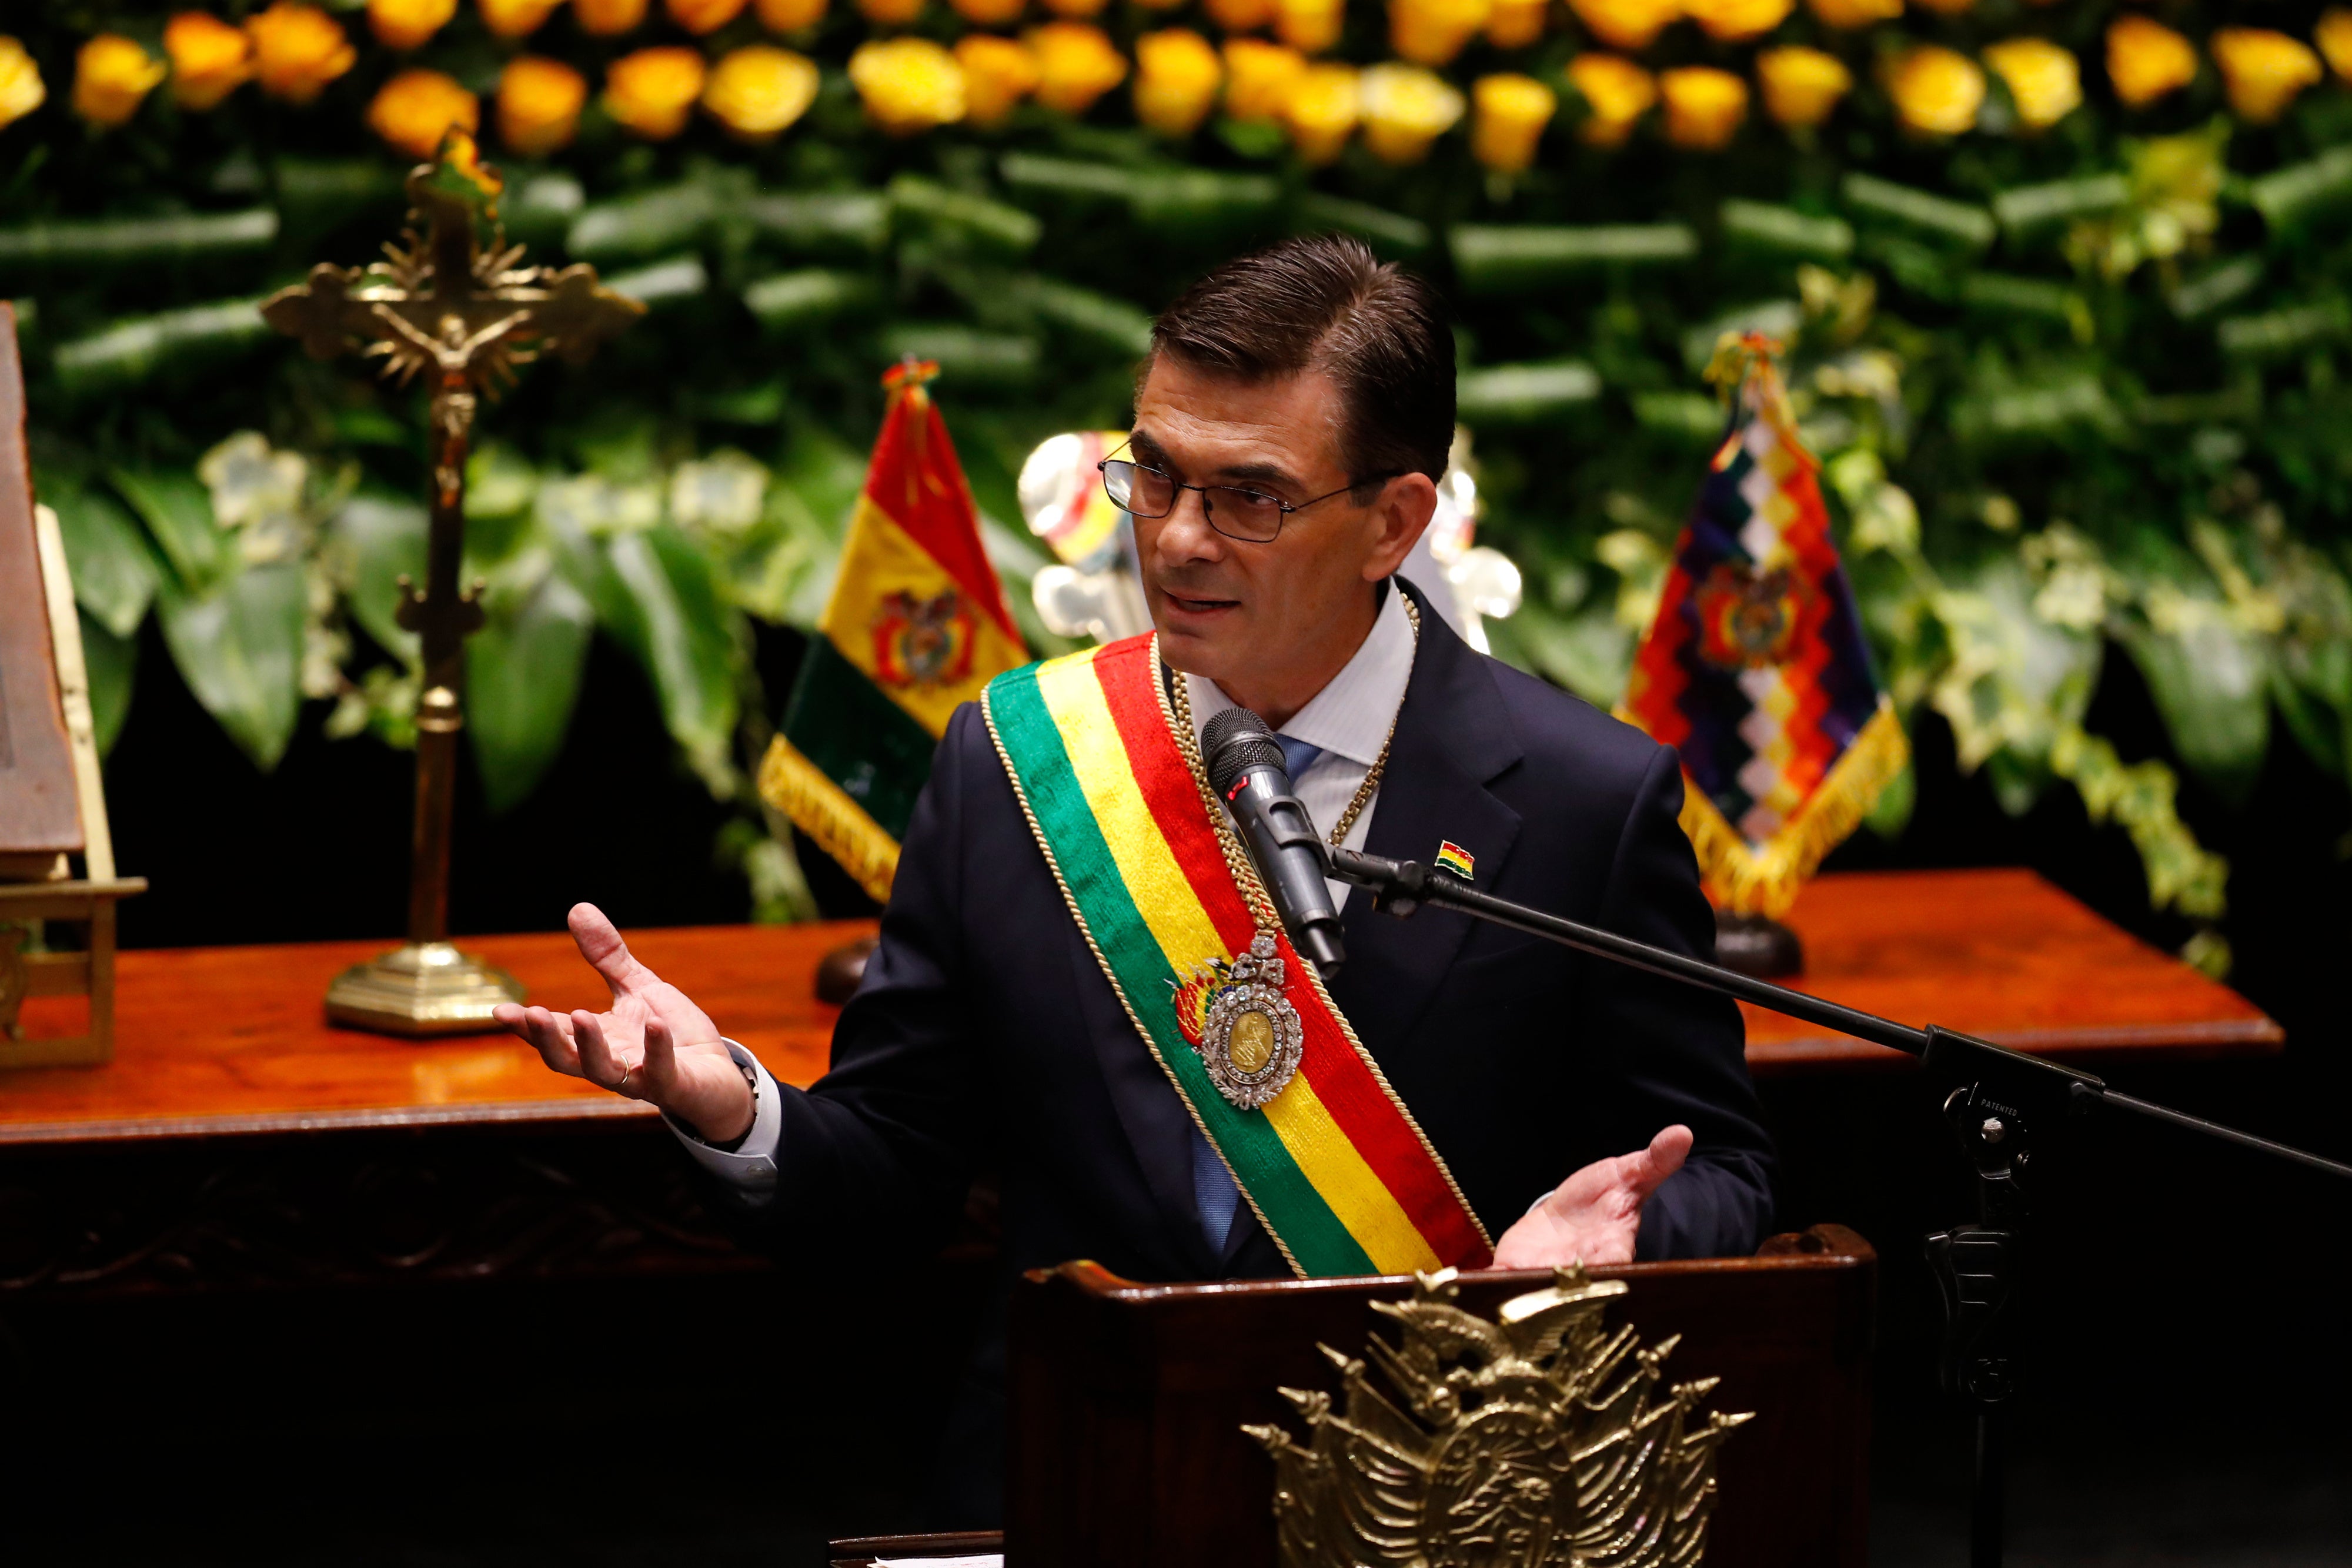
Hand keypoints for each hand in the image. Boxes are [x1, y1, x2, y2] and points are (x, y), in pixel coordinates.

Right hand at [494, 903, 754, 1143]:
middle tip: (529, 1015)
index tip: (500, 1011)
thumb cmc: (672, 1033)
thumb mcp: (637, 988)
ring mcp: (640, 1077)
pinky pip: (661, 1071)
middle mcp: (611, 1063)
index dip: (528, 1025)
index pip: (556, 1033)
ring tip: (581, 1015)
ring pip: (604, 1071)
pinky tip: (655, 1025)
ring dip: (590, 1046)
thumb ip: (608, 957)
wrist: (716, 1074)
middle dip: (547, 1039)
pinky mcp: (673, 1083)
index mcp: (598, 1040)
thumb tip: (577, 908)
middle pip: (567, 1059)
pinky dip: (656, 1049)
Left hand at [1490, 1125, 1692, 1269]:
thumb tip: (1681, 1133)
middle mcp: (1580, 1271)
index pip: (1613, 1264)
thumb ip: (1653, 1161)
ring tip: (1509, 1283)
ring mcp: (1546, 1275)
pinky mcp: (1515, 1272)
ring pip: (1535, 1290)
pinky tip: (1479, 1281)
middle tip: (1546, 1275)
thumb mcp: (1627, 1176)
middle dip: (1560, 1280)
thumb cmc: (1601, 1199)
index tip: (1599, 1262)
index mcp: (1613, 1249)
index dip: (1605, 1264)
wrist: (1564, 1218)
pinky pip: (1502, 1281)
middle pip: (1573, 1286)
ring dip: (1522, 1284)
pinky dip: (1492, 1281)